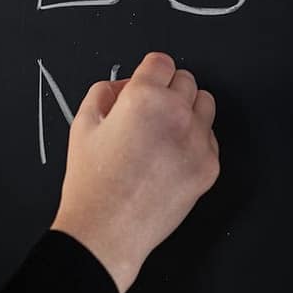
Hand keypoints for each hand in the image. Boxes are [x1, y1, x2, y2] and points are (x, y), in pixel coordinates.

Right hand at [50, 51, 219, 292]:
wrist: (107, 231)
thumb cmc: (91, 183)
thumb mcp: (82, 126)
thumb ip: (104, 92)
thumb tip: (123, 86)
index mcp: (144, 98)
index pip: (162, 62)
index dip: (148, 73)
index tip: (144, 86)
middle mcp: (177, 114)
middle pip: (186, 80)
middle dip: (167, 90)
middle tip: (148, 114)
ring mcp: (198, 142)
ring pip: (205, 104)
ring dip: (187, 110)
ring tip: (163, 133)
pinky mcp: (209, 167)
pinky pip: (210, 138)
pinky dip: (195, 141)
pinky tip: (170, 158)